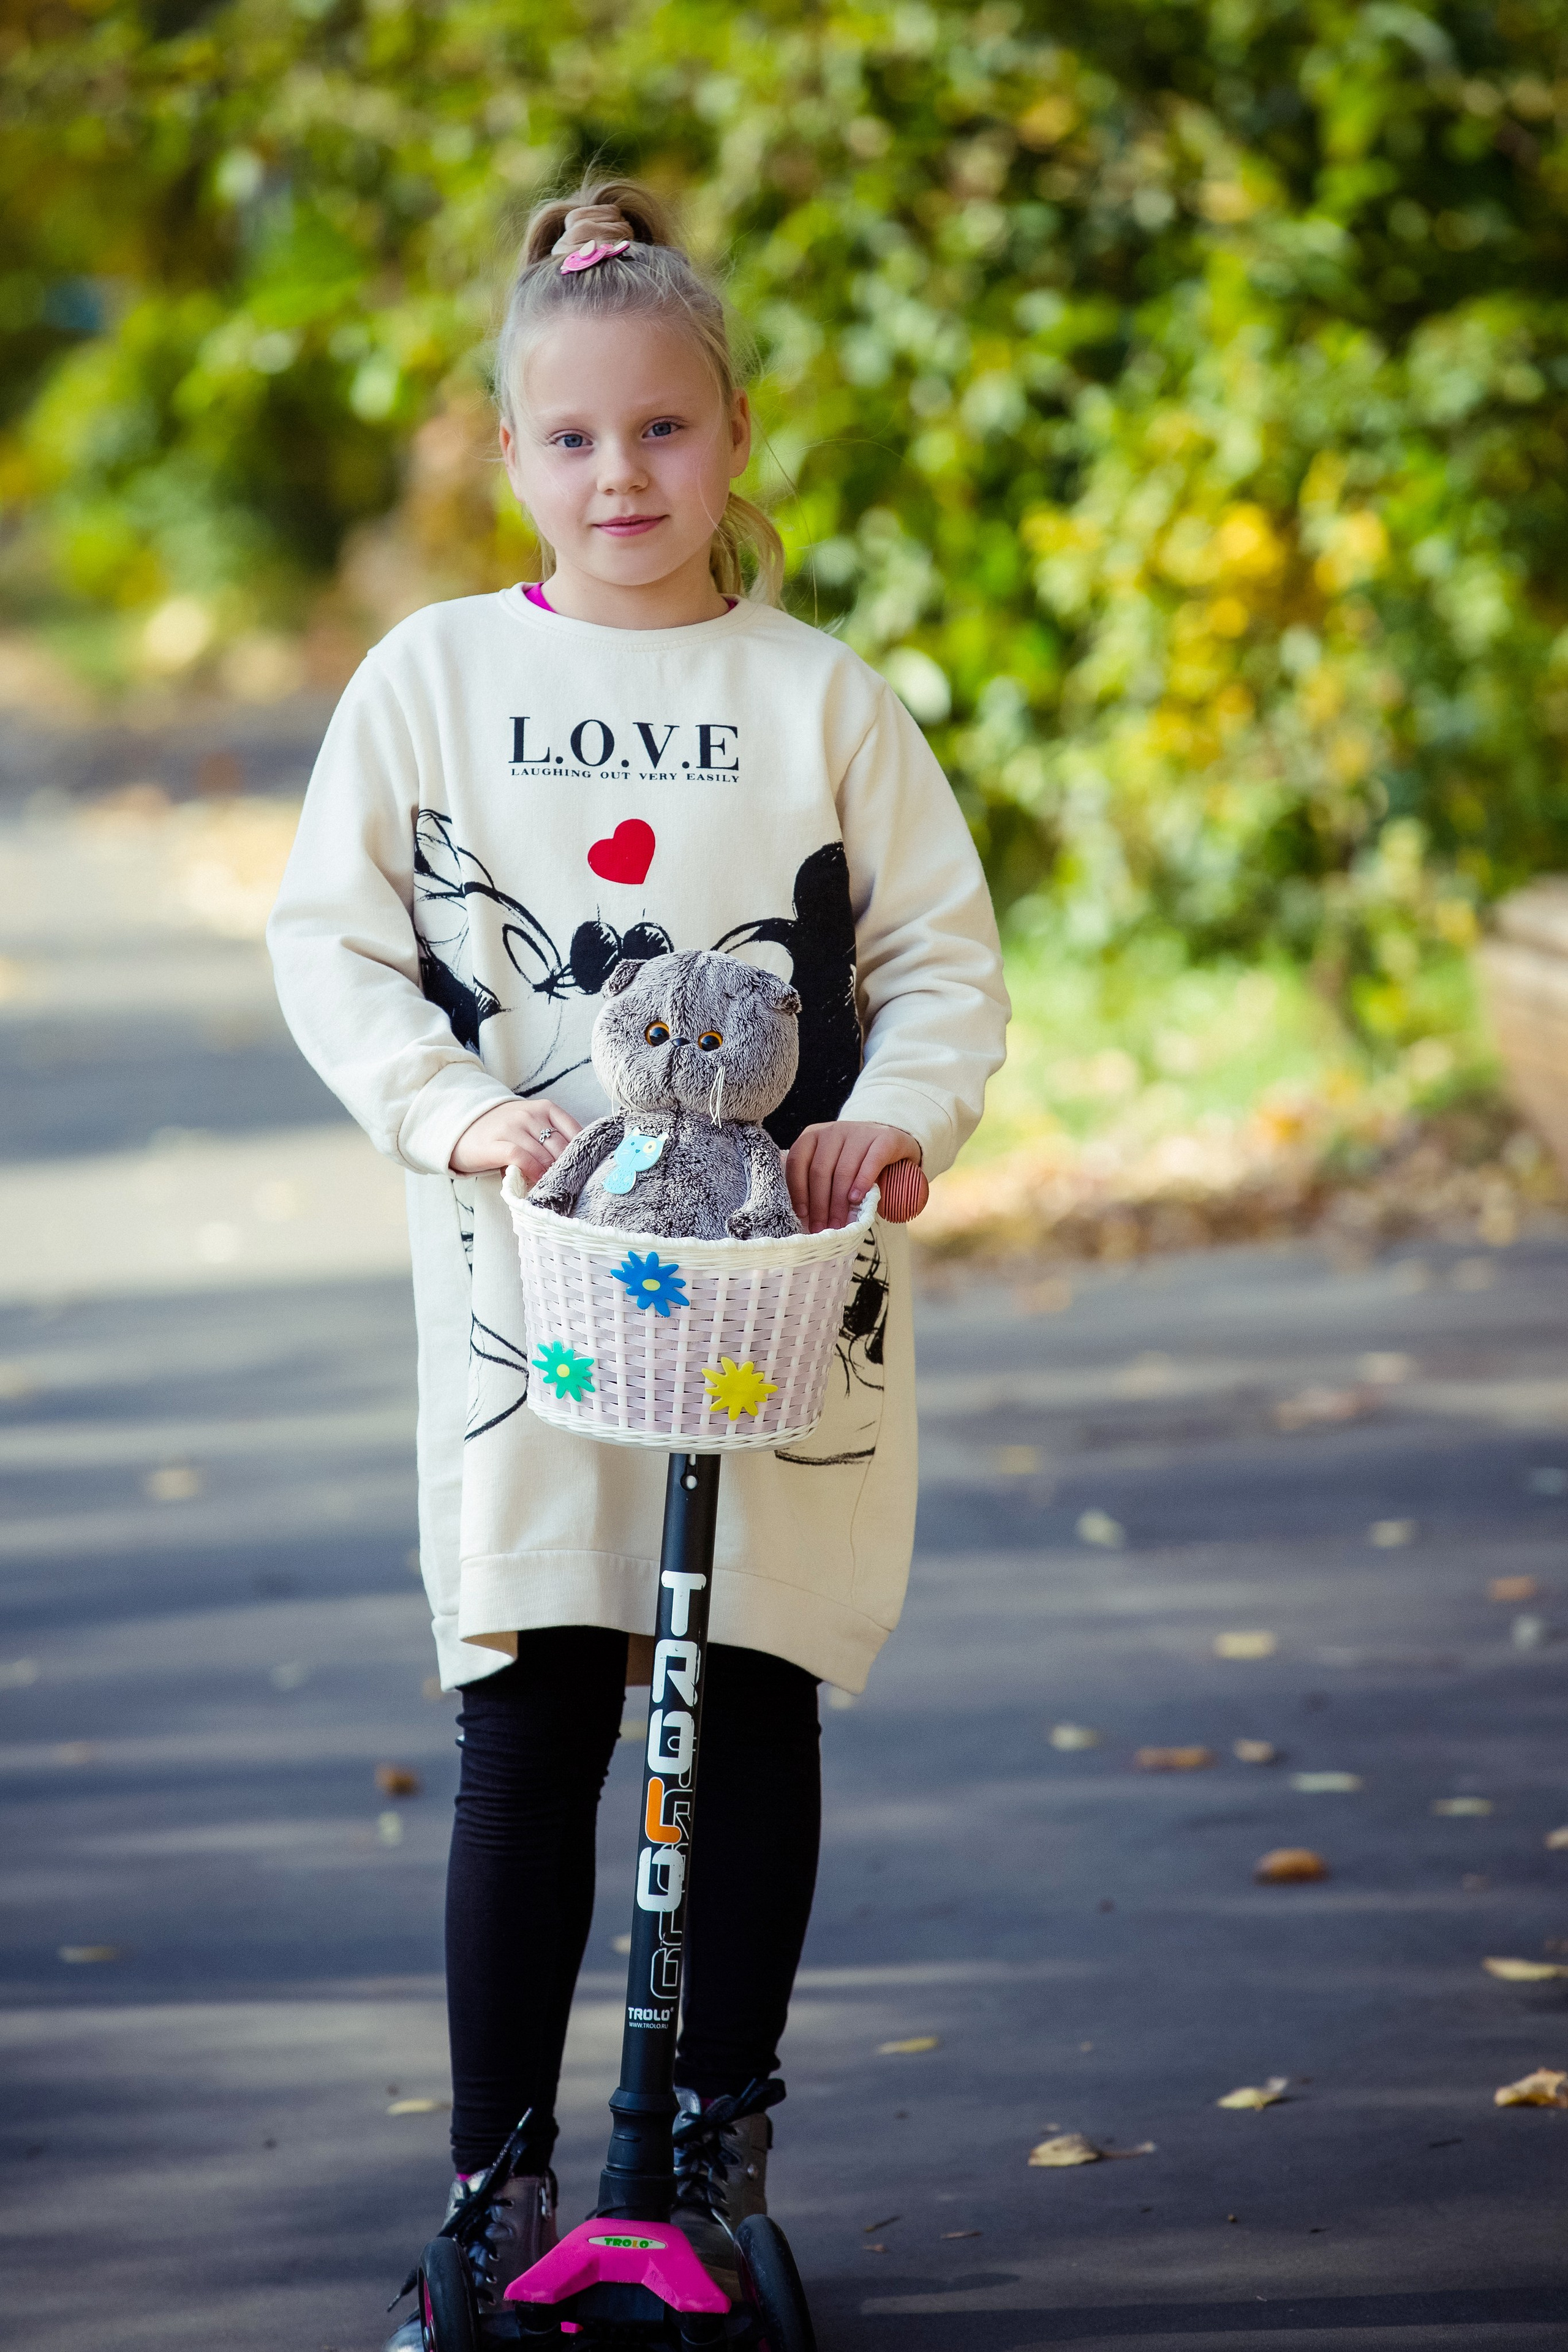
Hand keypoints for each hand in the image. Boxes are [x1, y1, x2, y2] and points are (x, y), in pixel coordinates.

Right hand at [450, 1098, 581, 1182]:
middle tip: (571, 1185)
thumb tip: (577, 1163)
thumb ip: (552, 1137)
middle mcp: (529, 1114)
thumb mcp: (532, 1124)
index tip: (585, 1169)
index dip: (582, 1153)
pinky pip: (521, 1158)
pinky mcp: (495, 1143)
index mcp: (544, 1108)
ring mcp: (511, 1127)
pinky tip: (536, 1182)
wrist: (463, 1125)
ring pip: (543, 1153)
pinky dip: (533, 1171)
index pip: (574, 1130)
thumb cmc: (504, 1130)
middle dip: (567, 1168)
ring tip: (555, 1188)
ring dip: (551, 1173)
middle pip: (559, 1146)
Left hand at [785, 1122, 921, 1233]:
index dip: (798, 1190)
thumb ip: (816, 1181)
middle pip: (820, 1170)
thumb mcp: (831, 1165)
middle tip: (822, 1227)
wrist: (891, 1143)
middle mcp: (834, 1130)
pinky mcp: (884, 1138)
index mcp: (814, 1135)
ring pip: (843, 1170)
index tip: (802, 1214)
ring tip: (839, 1223)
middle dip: (819, 1204)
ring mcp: (859, 1132)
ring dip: (839, 1201)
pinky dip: (862, 1182)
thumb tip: (805, 1217)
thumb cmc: (855, 1161)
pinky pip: (871, 1162)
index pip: (797, 1161)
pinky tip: (856, 1199)